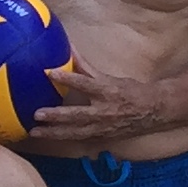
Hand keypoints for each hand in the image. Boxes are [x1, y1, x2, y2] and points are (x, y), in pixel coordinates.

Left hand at [21, 56, 159, 158]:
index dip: (67, 78)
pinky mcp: (101, 137)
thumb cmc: (129, 91)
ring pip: (74, 132)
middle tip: (37, 114)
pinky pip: (78, 139)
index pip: (85, 83)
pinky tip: (48, 137)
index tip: (49, 72)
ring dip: (53, 132)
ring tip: (34, 131)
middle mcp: (104, 111)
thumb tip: (69, 48)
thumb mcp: (109, 78)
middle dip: (56, 116)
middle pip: (77, 115)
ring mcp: (102, 127)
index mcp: (107, 91)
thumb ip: (86, 67)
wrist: (153, 111)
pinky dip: (62, 138)